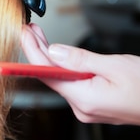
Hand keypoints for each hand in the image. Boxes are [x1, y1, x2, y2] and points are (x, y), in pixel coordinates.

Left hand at [21, 23, 139, 125]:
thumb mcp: (115, 65)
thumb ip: (81, 59)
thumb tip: (54, 51)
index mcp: (84, 99)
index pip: (46, 73)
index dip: (32, 50)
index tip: (25, 32)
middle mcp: (82, 108)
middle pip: (51, 77)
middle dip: (38, 51)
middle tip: (30, 29)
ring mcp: (88, 109)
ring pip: (61, 80)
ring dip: (50, 58)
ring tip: (40, 37)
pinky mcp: (95, 106)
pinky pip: (72, 85)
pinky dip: (63, 68)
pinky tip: (59, 55)